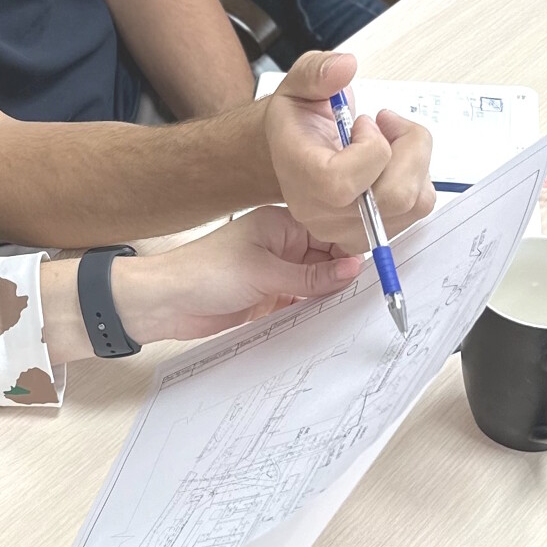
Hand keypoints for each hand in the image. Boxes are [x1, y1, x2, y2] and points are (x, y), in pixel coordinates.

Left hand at [110, 207, 364, 343]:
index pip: (331, 232)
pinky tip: (333, 322)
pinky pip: (303, 302)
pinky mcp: (270, 296)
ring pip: (318, 283)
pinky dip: (315, 311)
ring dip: (332, 296)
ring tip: (360, 312)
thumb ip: (311, 277)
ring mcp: (277, 271)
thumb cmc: (205, 273)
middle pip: (329, 259)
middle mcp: (283, 245)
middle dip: (348, 277)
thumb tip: (355, 267)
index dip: (355, 249)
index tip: (380, 270)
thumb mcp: (264, 273)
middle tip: (376, 297)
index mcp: (282, 224)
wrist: (165, 303)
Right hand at [261, 50, 434, 249]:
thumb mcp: (299, 84)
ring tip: (391, 140)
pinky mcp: (375, 234)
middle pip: (393, 196)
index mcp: (298, 175)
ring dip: (417, 160)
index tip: (365, 123)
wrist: (296, 153)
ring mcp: (349, 230)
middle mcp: (321, 213)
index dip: (371, 148)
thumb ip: (318, 71)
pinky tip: (395, 160)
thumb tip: (346, 66)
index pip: (342, 181)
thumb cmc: (299, 120)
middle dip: (408, 148)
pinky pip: (421, 207)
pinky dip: (420, 175)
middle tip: (386, 124)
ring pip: (415, 202)